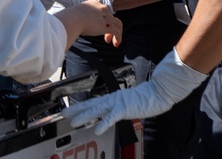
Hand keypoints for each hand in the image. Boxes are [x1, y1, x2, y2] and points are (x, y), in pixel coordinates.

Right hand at [62, 0, 121, 45]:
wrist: (73, 19)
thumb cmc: (70, 19)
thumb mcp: (76, 15)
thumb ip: (80, 18)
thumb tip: (76, 25)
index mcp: (93, 3)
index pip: (102, 12)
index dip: (102, 21)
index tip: (98, 28)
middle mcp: (101, 7)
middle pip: (111, 18)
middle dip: (109, 27)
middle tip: (105, 38)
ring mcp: (106, 16)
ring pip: (117, 24)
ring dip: (116, 33)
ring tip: (111, 42)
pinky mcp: (109, 25)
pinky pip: (117, 32)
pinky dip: (118, 38)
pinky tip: (115, 44)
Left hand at [65, 47, 206, 134]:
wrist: (157, 92)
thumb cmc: (145, 99)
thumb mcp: (127, 104)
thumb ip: (117, 108)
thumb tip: (109, 113)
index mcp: (112, 99)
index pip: (92, 103)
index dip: (79, 107)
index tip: (68, 111)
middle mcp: (112, 100)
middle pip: (90, 105)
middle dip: (76, 110)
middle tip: (63, 115)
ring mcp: (117, 103)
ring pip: (97, 110)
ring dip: (84, 116)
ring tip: (73, 122)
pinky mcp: (125, 108)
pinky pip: (112, 117)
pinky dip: (103, 123)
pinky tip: (96, 129)